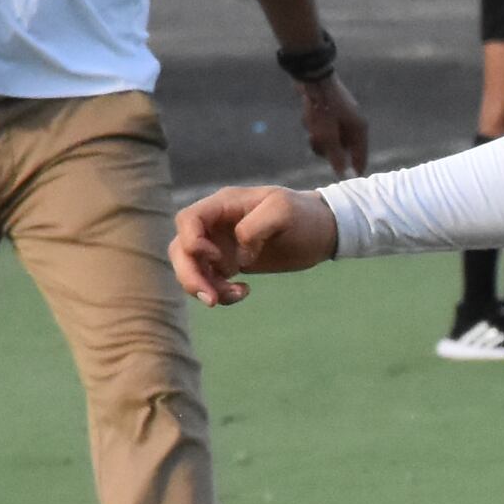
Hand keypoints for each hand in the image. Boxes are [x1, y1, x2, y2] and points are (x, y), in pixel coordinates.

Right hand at [172, 184, 340, 302]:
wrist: (322, 232)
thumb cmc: (304, 215)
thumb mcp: (284, 211)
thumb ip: (255, 226)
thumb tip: (237, 255)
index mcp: (223, 204)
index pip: (188, 220)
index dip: (192, 242)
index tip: (218, 260)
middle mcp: (215, 224)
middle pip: (181, 248)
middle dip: (189, 275)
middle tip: (211, 299)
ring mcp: (219, 244)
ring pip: (191, 268)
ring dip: (204, 288)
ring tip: (238, 294)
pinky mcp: (228, 264)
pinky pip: (209, 281)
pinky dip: (220, 293)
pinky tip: (243, 293)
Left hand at [296, 71, 368, 174]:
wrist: (312, 76)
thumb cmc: (322, 107)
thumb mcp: (327, 135)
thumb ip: (336, 156)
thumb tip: (346, 175)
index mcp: (359, 129)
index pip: (361, 157)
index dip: (354, 170)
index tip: (347, 182)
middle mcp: (355, 123)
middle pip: (342, 149)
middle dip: (327, 148)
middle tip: (316, 139)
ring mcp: (343, 116)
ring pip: (330, 138)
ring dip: (318, 136)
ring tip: (310, 122)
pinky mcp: (331, 110)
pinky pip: (324, 127)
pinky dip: (315, 125)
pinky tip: (309, 115)